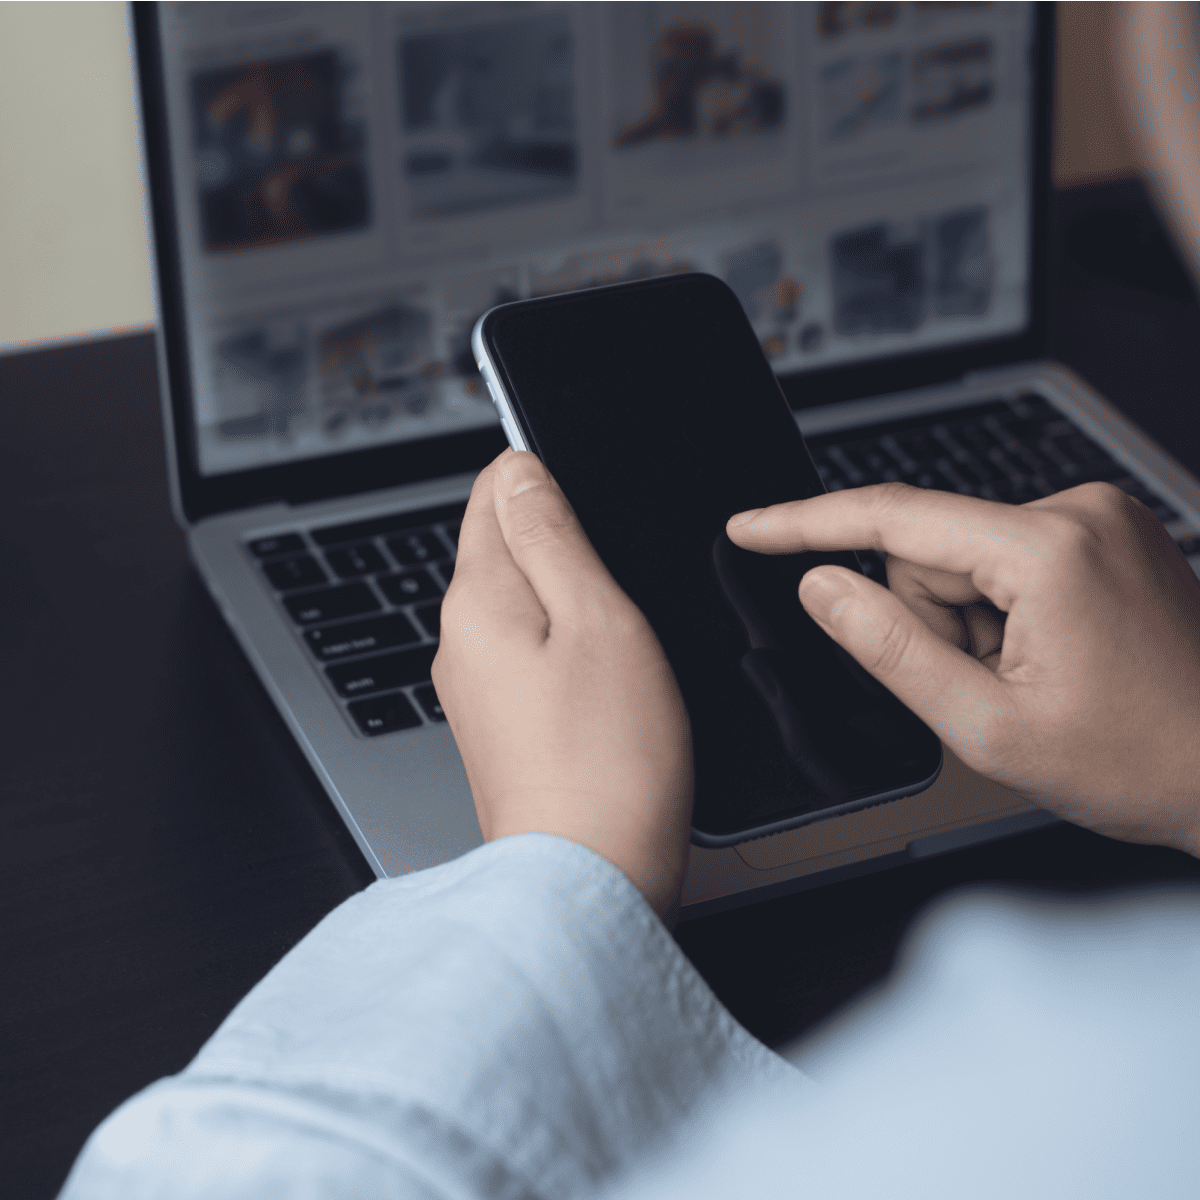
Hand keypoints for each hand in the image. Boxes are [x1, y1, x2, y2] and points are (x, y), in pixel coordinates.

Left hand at [433, 451, 692, 918]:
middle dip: (562, 548)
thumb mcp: (598, 616)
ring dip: (570, 604)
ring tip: (620, 643)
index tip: (593, 508)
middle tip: (621, 589)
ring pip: (523, 606)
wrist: (591, 875)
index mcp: (475, 600)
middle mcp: (459, 641)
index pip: (490, 493)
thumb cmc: (607, 757)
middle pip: (504, 550)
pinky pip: (530, 658)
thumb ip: (552, 535)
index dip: (545, 481)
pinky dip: (568, 653)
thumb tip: (519, 471)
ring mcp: (476, 688)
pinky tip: (605, 684)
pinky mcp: (501, 726)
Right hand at [727, 482, 1199, 856]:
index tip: (749, 527)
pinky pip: (1003, 560)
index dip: (805, 524)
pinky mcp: (1101, 534)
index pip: (893, 518)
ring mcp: (1096, 519)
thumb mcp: (988, 727)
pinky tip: (1047, 657)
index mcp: (1048, 551)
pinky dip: (1000, 612)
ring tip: (1028, 677)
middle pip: (927, 551)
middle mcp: (1077, 512)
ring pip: (963, 560)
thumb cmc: (1140, 761)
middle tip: (987, 685)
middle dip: (933, 621)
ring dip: (969, 623)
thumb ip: (890, 649)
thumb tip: (822, 589)